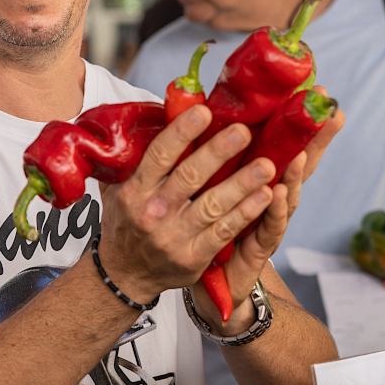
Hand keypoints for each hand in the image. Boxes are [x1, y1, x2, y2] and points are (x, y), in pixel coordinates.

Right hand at [99, 104, 275, 305]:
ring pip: (213, 205)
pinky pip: (223, 232)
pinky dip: (245, 213)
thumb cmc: (127, 221)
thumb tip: (157, 118)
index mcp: (135, 190)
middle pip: (190, 177)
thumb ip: (134, 158)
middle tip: (243, 131)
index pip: (159, 155)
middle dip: (218, 152)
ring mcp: (174, 236)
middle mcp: (153, 212)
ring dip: (242, 184)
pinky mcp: (193, 257)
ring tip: (267, 165)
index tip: (204, 112)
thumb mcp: (118, 189)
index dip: (182, 132)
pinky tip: (265, 196)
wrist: (125, 273)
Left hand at [190, 91, 344, 331]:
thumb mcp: (206, 188)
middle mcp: (269, 198)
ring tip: (301, 153)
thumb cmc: (207, 230)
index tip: (317, 93)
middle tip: (329, 113)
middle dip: (315, 139)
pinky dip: (275, 211)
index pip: (281, 144)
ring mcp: (268, 223)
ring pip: (287, 195)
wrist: (211, 286)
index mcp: (254, 178)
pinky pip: (269, 228)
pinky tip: (279, 193)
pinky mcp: (259, 249)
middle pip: (298, 165)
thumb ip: (208, 155)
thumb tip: (195, 107)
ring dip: (295, 174)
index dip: (298, 120)